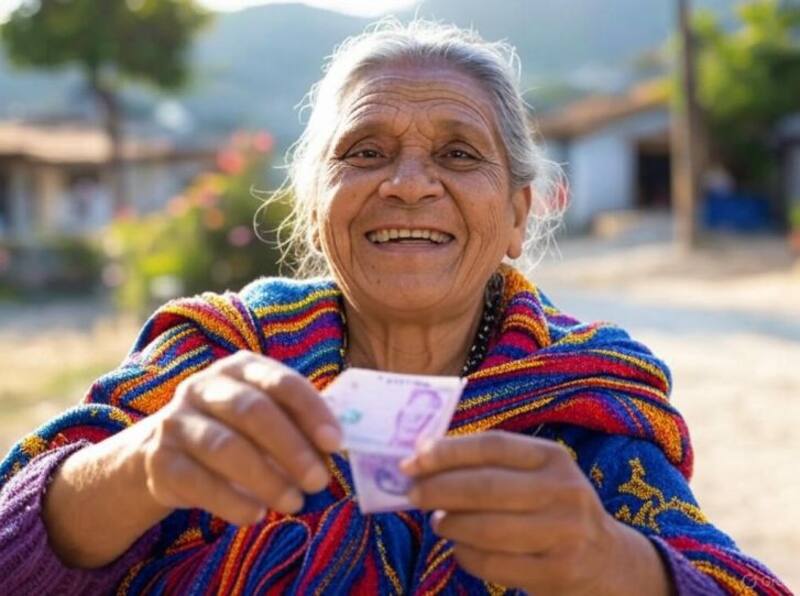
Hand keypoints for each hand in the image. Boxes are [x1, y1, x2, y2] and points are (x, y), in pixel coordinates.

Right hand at [139, 350, 341, 525]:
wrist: (161, 452)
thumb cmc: (233, 430)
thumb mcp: (264, 417)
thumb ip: (297, 424)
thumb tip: (337, 450)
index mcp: (240, 367)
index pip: (281, 382)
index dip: (311, 411)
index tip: (336, 443)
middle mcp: (204, 386)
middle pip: (252, 411)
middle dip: (290, 448)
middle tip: (319, 480)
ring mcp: (177, 421)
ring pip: (224, 447)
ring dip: (265, 479)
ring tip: (293, 502)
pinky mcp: (160, 460)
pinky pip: (197, 482)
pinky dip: (231, 501)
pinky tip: (256, 515)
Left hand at [400, 431, 668, 595]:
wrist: (607, 561)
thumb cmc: (552, 508)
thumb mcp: (536, 475)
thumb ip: (490, 464)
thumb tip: (422, 456)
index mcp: (553, 458)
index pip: (493, 446)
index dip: (448, 452)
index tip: (412, 460)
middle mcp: (564, 491)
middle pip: (486, 487)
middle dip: (440, 489)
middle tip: (413, 493)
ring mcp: (564, 534)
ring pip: (487, 529)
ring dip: (451, 525)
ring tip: (438, 522)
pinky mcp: (557, 572)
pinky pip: (495, 564)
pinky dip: (467, 556)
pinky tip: (460, 548)